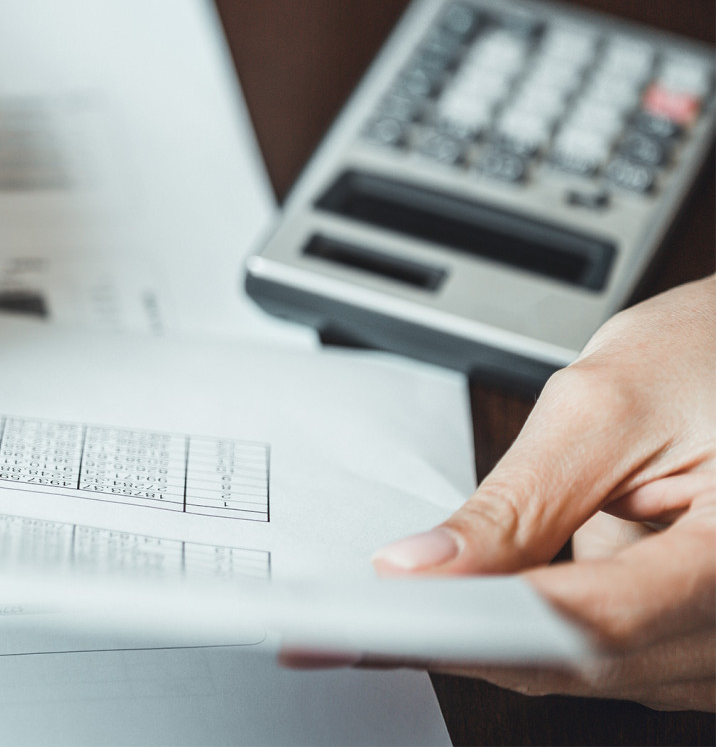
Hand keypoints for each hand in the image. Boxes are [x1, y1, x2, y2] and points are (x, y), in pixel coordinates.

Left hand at [356, 275, 715, 710]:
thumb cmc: (714, 358)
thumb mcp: (607, 405)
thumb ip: (519, 499)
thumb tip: (422, 565)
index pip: (593, 621)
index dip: (478, 624)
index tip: (385, 615)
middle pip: (584, 662)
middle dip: (461, 639)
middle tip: (350, 627)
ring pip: (587, 672)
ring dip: (491, 641)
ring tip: (395, 614)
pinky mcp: (699, 644)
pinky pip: (605, 658)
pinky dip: (532, 632)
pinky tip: (471, 607)